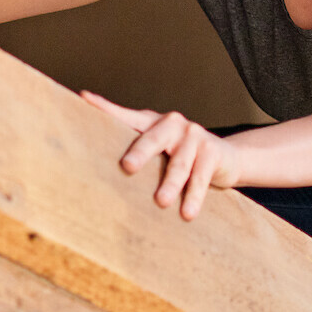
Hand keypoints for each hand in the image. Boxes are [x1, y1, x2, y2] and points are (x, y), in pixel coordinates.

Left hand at [81, 90, 242, 220]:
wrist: (227, 157)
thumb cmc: (182, 156)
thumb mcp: (160, 150)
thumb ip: (136, 153)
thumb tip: (97, 170)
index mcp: (153, 123)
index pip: (126, 115)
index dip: (105, 107)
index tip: (84, 98)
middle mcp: (173, 124)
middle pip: (152, 139)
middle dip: (140, 153)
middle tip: (128, 167)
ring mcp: (194, 136)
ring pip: (179, 164)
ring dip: (171, 184)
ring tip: (162, 202)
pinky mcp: (212, 152)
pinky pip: (200, 177)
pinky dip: (193, 196)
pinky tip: (187, 213)